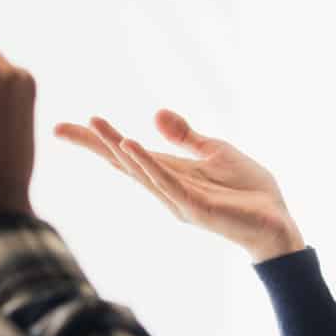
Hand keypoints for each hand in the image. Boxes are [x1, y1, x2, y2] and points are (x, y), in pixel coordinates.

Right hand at [54, 110, 304, 262]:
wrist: (277, 221)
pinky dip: (148, 164)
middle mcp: (166, 187)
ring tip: (94, 125)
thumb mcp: (215, 152)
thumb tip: (154, 113)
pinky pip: (166, 181)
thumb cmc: (248, 191)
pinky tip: (130, 146)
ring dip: (116, 147)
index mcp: (170, 172)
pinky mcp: (195, 207)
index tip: (65, 127)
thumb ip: (185, 135)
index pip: (126, 153)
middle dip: (93, 145)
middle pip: (122, 162)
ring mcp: (178, 198)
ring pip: (140, 170)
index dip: (98, 140)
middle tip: (58, 128)